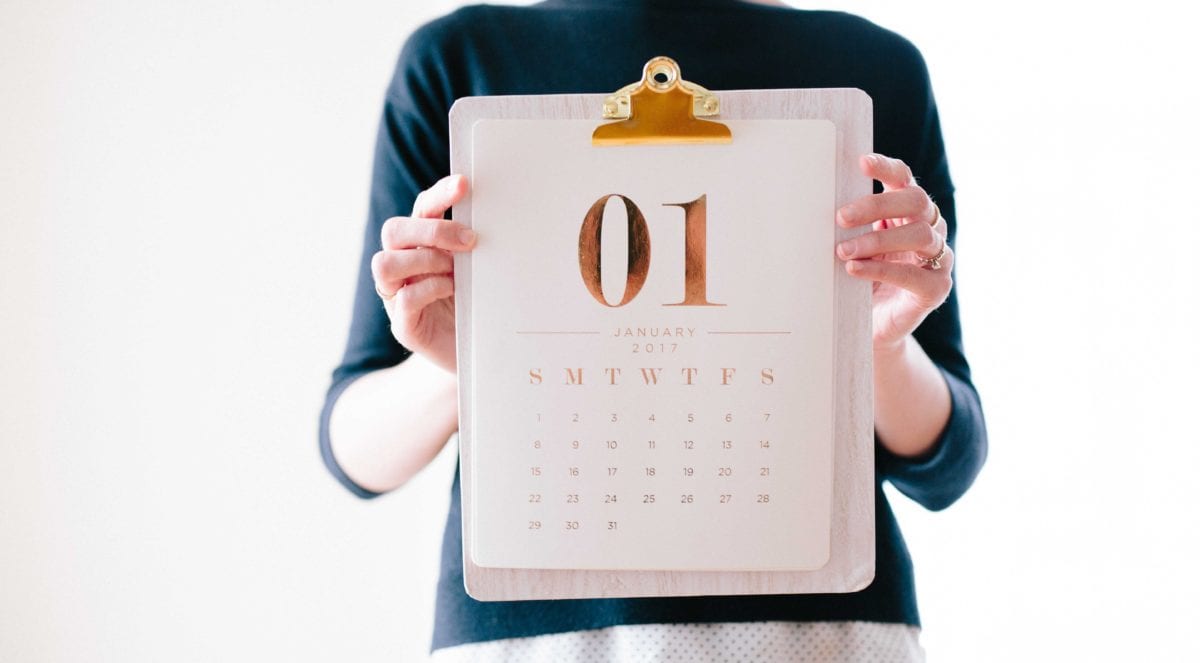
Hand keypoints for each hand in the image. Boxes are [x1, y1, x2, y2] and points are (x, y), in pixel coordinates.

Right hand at [372, 174, 474, 371]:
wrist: (477, 358)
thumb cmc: (478, 308)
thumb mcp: (480, 272)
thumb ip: (476, 248)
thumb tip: (498, 219)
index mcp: (421, 246)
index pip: (422, 209)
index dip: (439, 195)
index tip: (465, 185)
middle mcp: (403, 267)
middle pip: (394, 230)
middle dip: (432, 230)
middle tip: (471, 240)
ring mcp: (397, 296)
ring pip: (385, 263)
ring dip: (424, 260)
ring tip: (455, 271)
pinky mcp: (404, 326)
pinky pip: (403, 299)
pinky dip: (429, 289)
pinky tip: (452, 291)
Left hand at [836, 154, 952, 354]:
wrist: (871, 329)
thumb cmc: (859, 280)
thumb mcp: (852, 246)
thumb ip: (847, 226)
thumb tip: (814, 202)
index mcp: (909, 212)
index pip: (904, 179)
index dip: (886, 168)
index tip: (861, 163)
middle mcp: (930, 229)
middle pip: (916, 201)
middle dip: (877, 205)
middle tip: (841, 217)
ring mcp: (939, 259)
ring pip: (919, 235)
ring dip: (876, 240)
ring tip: (842, 251)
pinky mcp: (936, 289)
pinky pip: (915, 275)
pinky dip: (882, 270)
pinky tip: (855, 270)